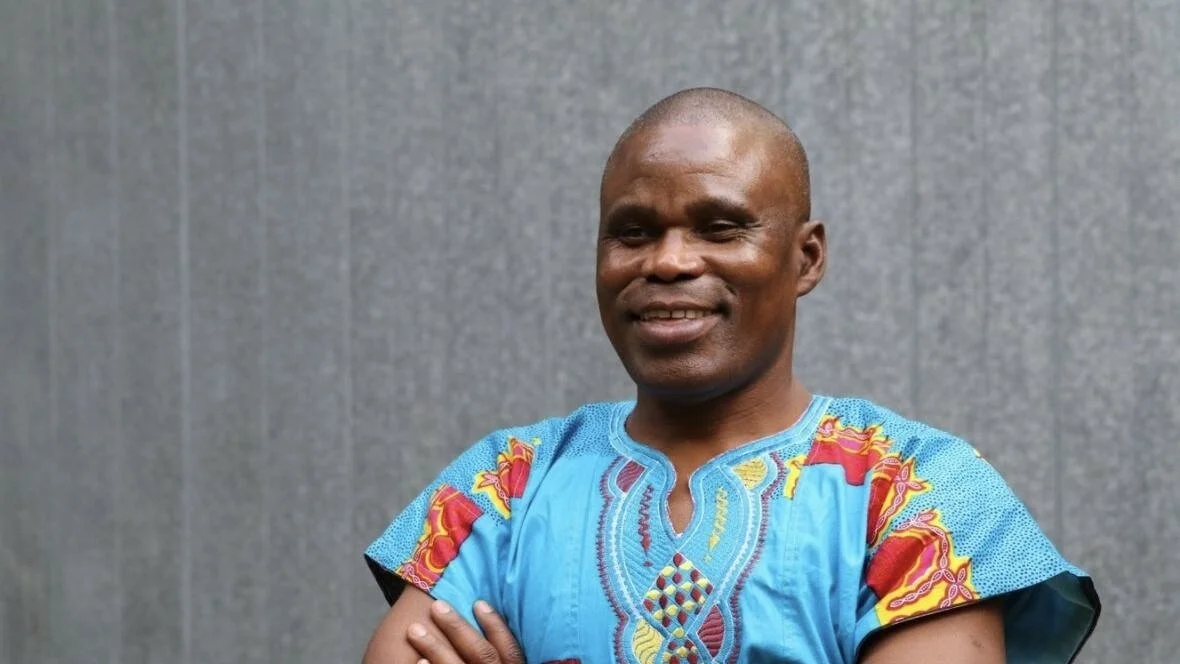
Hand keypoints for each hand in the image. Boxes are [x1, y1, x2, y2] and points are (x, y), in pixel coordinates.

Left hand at [406, 600, 522, 663]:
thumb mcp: (502, 663)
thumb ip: (498, 649)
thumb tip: (481, 607)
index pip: (510, 650)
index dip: (496, 626)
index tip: (478, 602)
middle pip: (482, 655)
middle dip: (458, 629)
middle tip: (437, 607)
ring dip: (435, 649)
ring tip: (414, 630)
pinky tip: (418, 661)